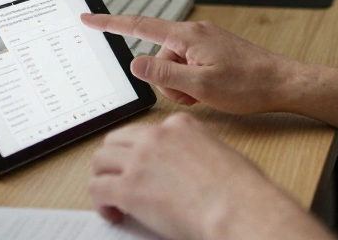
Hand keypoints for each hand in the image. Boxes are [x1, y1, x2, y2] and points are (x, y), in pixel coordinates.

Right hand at [79, 14, 299, 113]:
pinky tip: (211, 90)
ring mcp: (204, 40)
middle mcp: (194, 32)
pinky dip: (192, 81)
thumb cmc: (248, 85)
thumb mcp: (201, 86)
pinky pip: (188, 65)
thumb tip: (134, 61)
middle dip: (166, 80)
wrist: (283, 82)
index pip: (140, 26)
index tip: (88, 17)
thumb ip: (164, 74)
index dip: (110, 24)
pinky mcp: (213, 49)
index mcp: (188, 36)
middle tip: (192, 95)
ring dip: (181, 84)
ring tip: (205, 94)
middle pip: (157, 55)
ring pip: (172, 64)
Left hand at [89, 113, 316, 239]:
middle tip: (118, 178)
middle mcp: (156, 136)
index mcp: (180, 125)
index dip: (140, 151)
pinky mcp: (128, 187)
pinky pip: (98, 188)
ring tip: (112, 197)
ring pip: (100, 160)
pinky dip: (100, 202)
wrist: (237, 208)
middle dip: (114, 159)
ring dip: (103, 177)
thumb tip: (184, 170)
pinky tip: (113, 212)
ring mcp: (139, 160)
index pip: (146, 131)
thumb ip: (195, 151)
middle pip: (116, 140)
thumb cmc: (240, 189)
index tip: (142, 167)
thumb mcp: (219, 153)